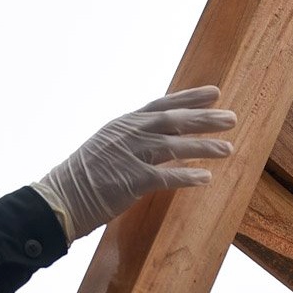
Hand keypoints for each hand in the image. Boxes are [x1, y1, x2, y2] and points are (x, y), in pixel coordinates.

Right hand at [30, 86, 236, 240]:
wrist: (60, 199)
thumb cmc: (83, 178)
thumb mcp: (105, 146)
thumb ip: (130, 139)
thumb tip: (153, 138)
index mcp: (124, 123)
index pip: (162, 105)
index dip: (190, 98)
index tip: (215, 93)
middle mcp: (129, 134)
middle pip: (174, 120)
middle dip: (205, 118)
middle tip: (231, 118)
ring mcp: (130, 155)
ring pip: (175, 145)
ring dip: (204, 146)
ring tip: (228, 148)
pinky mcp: (131, 180)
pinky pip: (166, 176)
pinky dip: (187, 176)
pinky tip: (206, 177)